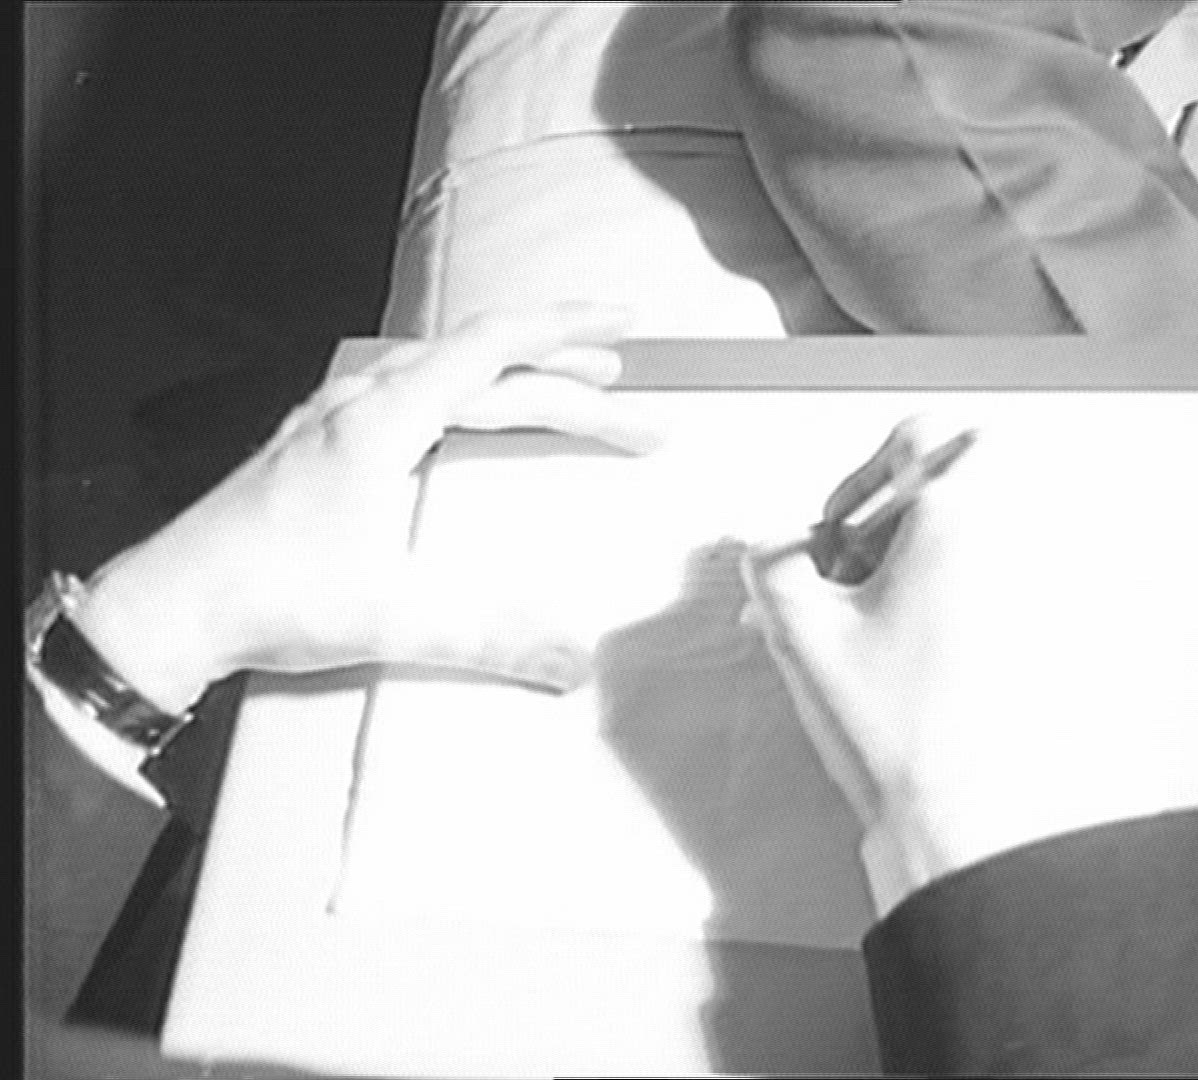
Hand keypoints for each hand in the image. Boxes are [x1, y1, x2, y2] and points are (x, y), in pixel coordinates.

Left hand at [71, 307, 657, 711]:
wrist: (170, 606)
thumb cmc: (267, 596)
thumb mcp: (391, 621)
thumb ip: (490, 641)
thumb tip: (573, 662)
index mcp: (384, 421)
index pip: (493, 349)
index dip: (566, 331)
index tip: (621, 325)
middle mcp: (360, 402)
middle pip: (482, 365)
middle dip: (562, 374)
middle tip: (624, 391)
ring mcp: (333, 416)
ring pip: (442, 372)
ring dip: (511, 377)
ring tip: (564, 390)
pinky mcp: (316, 441)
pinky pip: (406, 388)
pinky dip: (460, 390)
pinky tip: (463, 410)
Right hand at [742, 415, 1197, 930]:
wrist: (965, 811)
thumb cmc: (896, 719)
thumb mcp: (803, 631)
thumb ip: (771, 565)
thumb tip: (765, 542)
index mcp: (955, 517)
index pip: (919, 436)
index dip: (863, 476)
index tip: (837, 532)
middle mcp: (1009, 536)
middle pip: (952, 482)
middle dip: (892, 520)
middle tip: (855, 575)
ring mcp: (1035, 584)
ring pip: (972, 533)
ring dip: (916, 561)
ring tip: (870, 626)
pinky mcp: (1046, 629)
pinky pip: (994, 581)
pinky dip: (947, 597)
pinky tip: (906, 652)